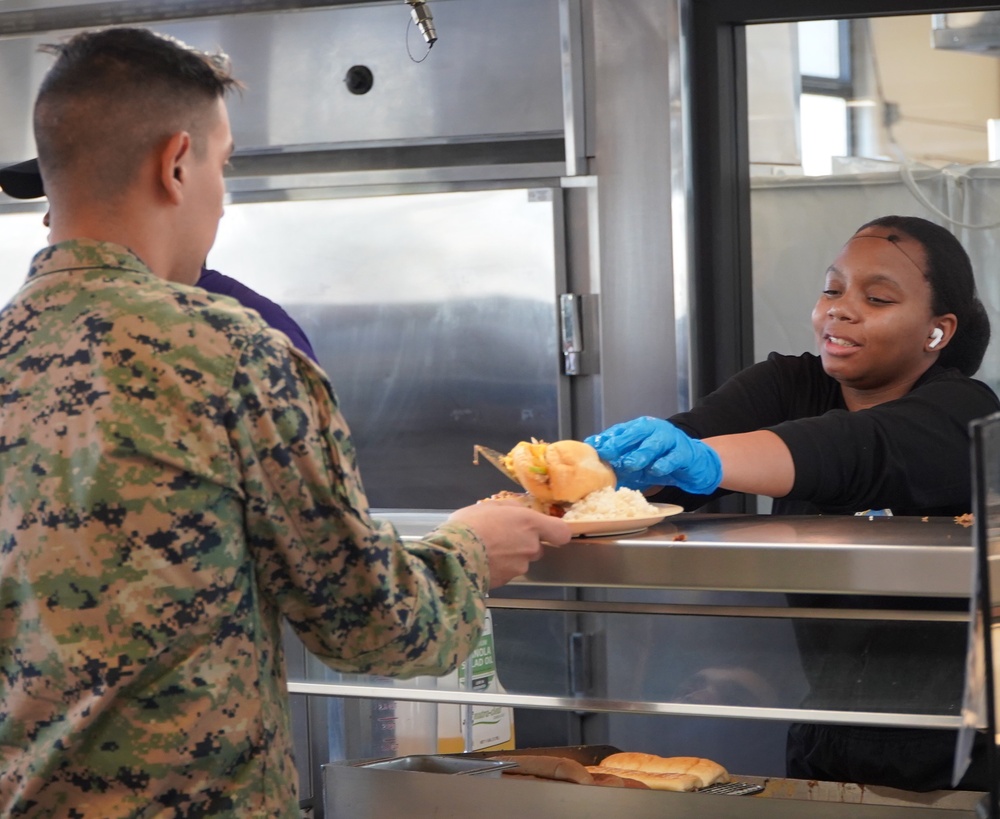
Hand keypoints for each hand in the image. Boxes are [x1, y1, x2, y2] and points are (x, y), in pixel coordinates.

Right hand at [448, 503, 570, 588]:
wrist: (453, 555)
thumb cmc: (470, 525)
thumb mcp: (490, 506)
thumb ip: (510, 509)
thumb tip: (518, 512)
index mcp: (530, 524)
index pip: (561, 533)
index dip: (557, 533)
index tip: (548, 532)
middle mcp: (530, 546)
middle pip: (538, 548)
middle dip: (524, 544)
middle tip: (502, 538)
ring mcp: (520, 566)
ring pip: (521, 562)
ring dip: (510, 557)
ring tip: (487, 550)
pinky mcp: (507, 581)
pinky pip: (507, 573)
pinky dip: (499, 568)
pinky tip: (482, 561)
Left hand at [585, 416, 722, 494]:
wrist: (693, 464)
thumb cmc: (661, 460)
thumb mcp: (637, 460)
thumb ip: (619, 460)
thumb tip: (594, 464)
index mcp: (640, 429)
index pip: (620, 430)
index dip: (605, 438)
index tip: (592, 446)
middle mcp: (654, 430)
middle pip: (636, 432)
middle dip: (620, 442)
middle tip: (607, 453)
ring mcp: (671, 439)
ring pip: (654, 444)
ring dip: (641, 454)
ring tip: (630, 464)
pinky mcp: (685, 453)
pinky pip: (673, 458)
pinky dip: (664, 464)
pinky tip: (656, 470)